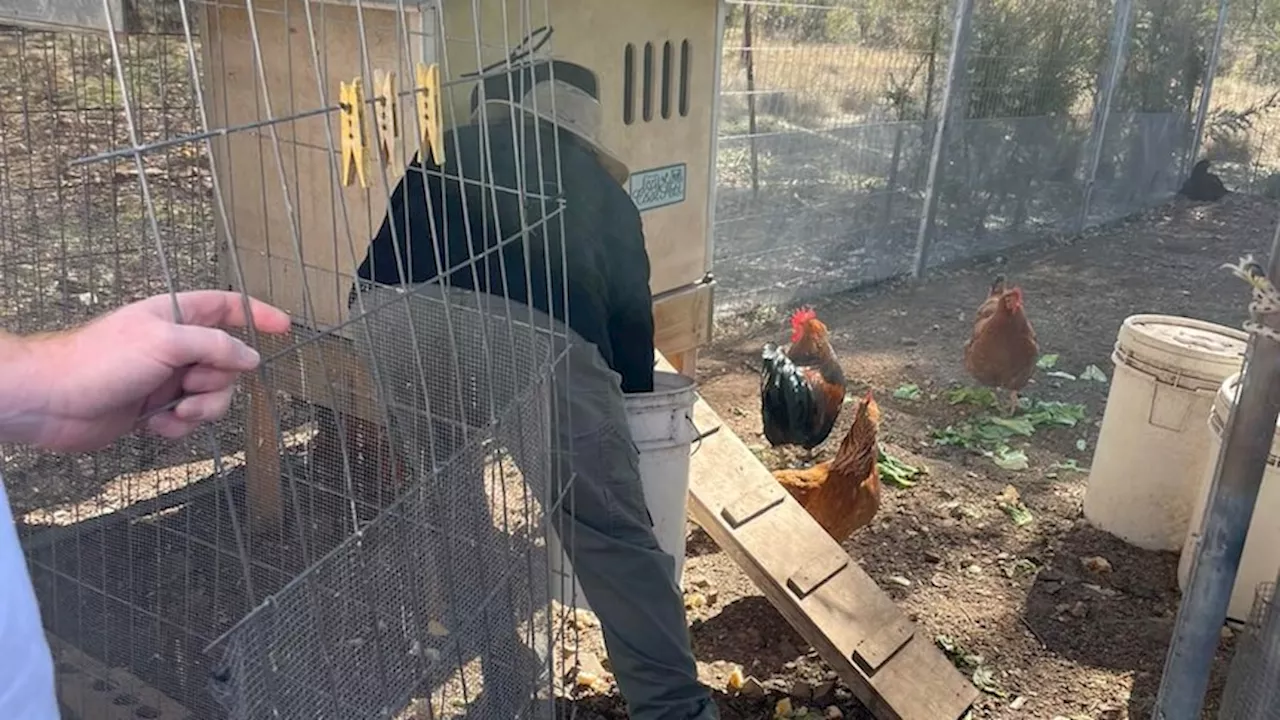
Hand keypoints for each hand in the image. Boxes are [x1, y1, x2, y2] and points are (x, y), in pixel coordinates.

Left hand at [0, 291, 290, 451]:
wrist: (53, 403)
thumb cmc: (100, 361)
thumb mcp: (165, 342)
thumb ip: (215, 347)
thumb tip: (250, 359)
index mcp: (176, 316)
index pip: (227, 306)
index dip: (256, 314)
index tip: (284, 328)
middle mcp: (175, 346)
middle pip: (227, 363)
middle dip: (216, 381)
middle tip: (188, 383)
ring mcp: (167, 379)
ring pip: (214, 396)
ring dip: (199, 409)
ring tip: (172, 411)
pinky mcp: (157, 409)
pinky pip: (190, 420)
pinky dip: (178, 426)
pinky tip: (152, 425)